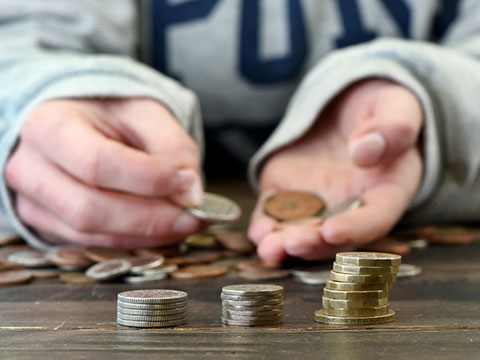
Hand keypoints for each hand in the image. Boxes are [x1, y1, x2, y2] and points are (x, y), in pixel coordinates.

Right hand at [6, 98, 203, 247]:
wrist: (77, 123)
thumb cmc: (110, 114)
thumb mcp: (145, 113)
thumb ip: (173, 147)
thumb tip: (192, 196)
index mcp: (49, 127)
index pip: (97, 162)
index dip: (148, 179)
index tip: (189, 181)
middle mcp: (31, 169)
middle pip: (90, 209)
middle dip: (151, 218)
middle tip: (195, 215)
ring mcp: (33, 203)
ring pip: (91, 235)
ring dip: (147, 235)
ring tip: (185, 221)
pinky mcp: (47, 226)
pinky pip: (93, 245)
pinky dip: (134, 241)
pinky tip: (162, 228)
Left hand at [248, 79, 422, 261]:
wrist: (346, 108)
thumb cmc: (380, 109)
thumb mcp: (396, 107)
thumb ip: (392, 128)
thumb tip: (364, 151)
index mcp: (386, 191)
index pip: (375, 218)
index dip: (356, 228)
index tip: (333, 231)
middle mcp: (349, 206)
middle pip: (333, 236)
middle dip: (312, 244)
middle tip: (292, 244)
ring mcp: (316, 203)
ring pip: (301, 232)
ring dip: (284, 245)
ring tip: (269, 249)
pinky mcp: (288, 193)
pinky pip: (275, 214)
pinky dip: (265, 226)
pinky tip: (257, 233)